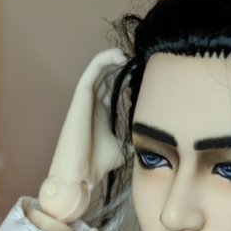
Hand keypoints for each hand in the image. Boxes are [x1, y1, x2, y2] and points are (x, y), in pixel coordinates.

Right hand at [36, 48, 127, 224]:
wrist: (81, 174)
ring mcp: (86, 98)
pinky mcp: (81, 96)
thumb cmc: (97, 165)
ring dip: (115, 59)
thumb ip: (132, 142)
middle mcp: (92, 103)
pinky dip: (104, 59)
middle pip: (107, 76)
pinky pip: (92, 70)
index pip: (112, 88)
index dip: (126, 78)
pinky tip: (121, 57)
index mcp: (101, 113)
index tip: (143, 76)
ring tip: (131, 56)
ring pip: (99, 69)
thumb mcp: (123, 151)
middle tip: (140, 63)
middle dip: (123, 67)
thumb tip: (150, 144)